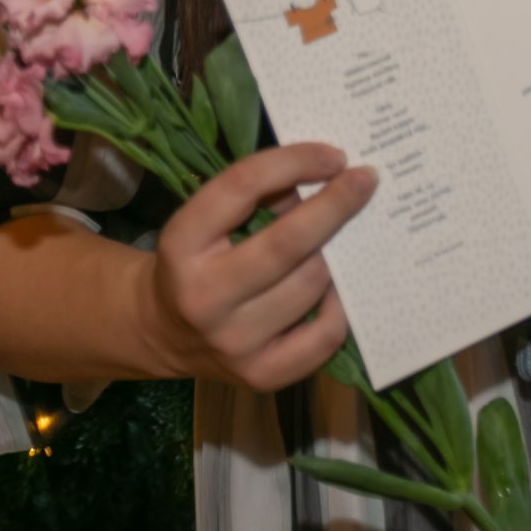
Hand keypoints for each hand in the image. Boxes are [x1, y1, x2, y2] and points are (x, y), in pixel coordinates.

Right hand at [138, 142, 376, 392]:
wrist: (164, 331)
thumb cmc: (200, 259)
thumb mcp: (209, 220)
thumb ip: (259, 194)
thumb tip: (330, 176)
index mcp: (182, 244)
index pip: (241, 187)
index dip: (294, 162)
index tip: (334, 155)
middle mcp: (202, 297)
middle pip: (286, 244)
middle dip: (334, 206)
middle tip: (366, 179)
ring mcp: (233, 342)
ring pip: (311, 284)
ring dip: (333, 256)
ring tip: (338, 242)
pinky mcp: (261, 375)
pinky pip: (325, 334)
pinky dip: (341, 305)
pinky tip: (339, 287)